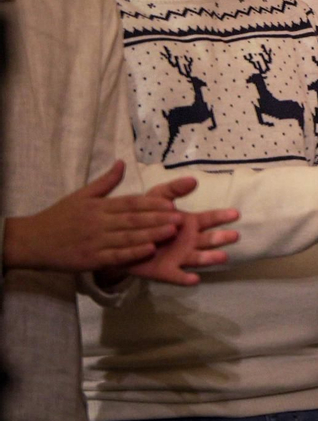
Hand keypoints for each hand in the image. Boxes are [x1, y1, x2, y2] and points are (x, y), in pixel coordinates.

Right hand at [4, 161, 232, 274]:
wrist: (32, 241)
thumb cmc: (59, 217)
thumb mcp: (81, 195)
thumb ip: (105, 182)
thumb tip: (122, 162)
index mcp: (99, 206)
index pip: (130, 203)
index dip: (152, 203)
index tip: (173, 203)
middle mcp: (99, 222)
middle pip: (133, 219)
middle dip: (158, 218)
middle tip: (182, 218)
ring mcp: (95, 241)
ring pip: (128, 237)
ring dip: (151, 234)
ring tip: (173, 232)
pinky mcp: (90, 258)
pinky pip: (115, 256)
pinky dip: (133, 253)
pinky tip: (150, 251)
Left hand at [124, 176, 240, 285]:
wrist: (122, 240)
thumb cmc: (144, 217)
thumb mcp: (157, 198)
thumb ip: (174, 189)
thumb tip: (194, 179)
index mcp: (190, 224)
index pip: (210, 219)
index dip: (222, 216)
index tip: (235, 213)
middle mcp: (190, 242)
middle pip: (209, 240)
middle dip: (221, 238)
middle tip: (234, 235)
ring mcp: (180, 257)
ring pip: (198, 258)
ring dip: (210, 258)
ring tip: (223, 257)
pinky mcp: (166, 271)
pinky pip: (177, 276)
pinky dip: (185, 279)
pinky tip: (194, 279)